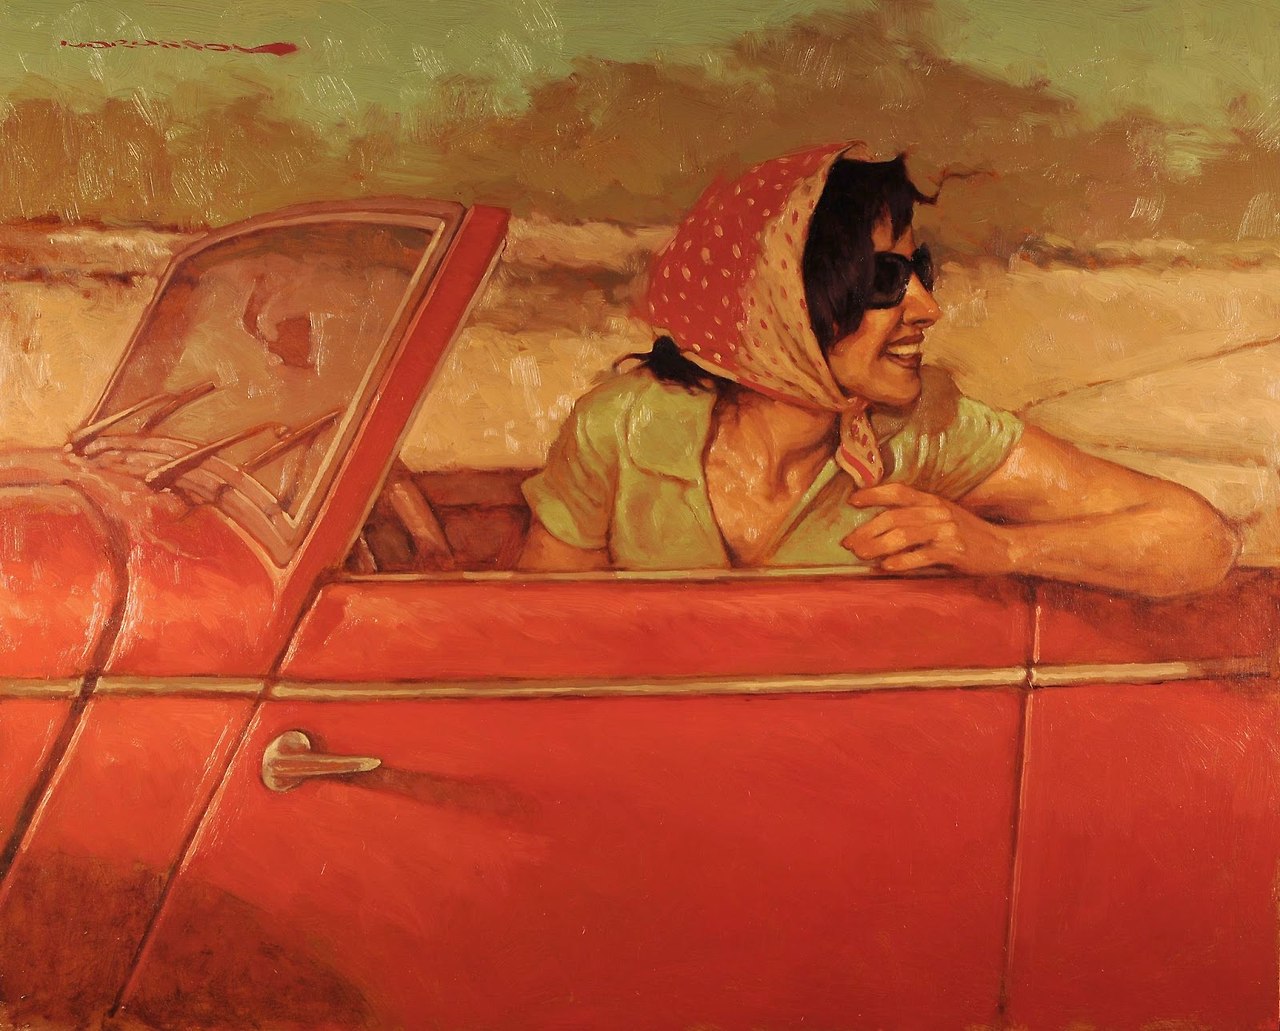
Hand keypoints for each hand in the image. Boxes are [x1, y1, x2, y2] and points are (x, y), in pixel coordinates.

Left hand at [843, 483, 1013, 574]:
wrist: (1003, 547)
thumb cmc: (966, 534)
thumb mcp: (942, 518)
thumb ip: (915, 518)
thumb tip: (877, 529)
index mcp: (932, 500)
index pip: (898, 491)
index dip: (874, 493)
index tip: (852, 501)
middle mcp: (937, 511)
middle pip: (894, 517)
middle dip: (866, 530)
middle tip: (848, 543)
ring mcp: (946, 530)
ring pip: (903, 535)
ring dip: (877, 545)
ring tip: (860, 554)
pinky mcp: (953, 550)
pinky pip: (921, 555)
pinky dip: (901, 561)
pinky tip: (886, 567)